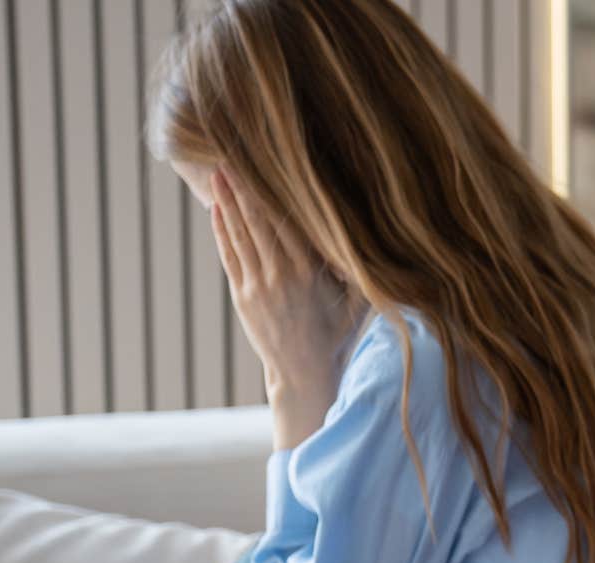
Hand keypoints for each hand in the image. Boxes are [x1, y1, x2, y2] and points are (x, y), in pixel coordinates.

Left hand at [209, 169, 363, 444]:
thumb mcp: (356, 305)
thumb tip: (377, 243)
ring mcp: (258, 287)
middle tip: (230, 158)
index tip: (266, 166)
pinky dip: (222, 232)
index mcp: (311, 273)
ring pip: (240, 236)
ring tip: (218, 175)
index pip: (288, 223)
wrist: (304, 374)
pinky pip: (230, 257)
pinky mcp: (243, 298)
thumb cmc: (336, 337)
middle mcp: (282, 276)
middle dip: (244, 189)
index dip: (273, 194)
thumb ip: (359, 273)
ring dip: (227, 203)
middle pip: (258, 223)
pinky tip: (217, 211)